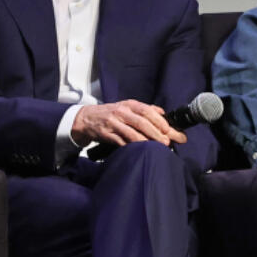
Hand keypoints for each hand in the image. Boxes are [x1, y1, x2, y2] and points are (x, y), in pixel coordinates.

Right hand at [72, 100, 186, 146]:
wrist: (85, 118)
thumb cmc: (109, 114)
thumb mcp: (125, 107)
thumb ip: (144, 109)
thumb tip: (162, 113)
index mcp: (128, 105)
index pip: (147, 111)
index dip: (160, 121)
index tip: (170, 130)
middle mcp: (121, 112)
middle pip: (142, 122)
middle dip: (157, 133)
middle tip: (168, 141)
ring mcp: (113, 123)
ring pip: (133, 133)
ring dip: (147, 141)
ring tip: (159, 147)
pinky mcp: (106, 134)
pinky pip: (122, 142)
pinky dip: (133, 147)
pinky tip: (141, 151)